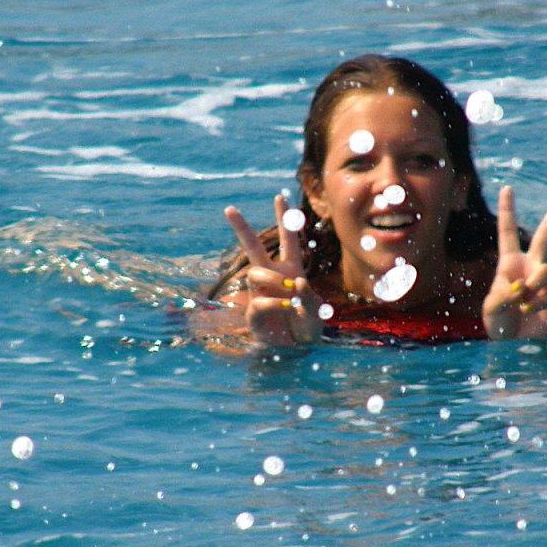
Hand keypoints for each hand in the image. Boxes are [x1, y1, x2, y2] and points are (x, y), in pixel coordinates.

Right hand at [223, 195, 322, 347]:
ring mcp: (261, 293)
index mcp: (291, 270)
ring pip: (254, 271)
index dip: (285, 219)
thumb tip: (296, 281)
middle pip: (253, 248)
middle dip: (242, 228)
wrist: (298, 349)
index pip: (287, 240)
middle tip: (229, 209)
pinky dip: (275, 302)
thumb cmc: (308, 326)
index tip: (280, 196)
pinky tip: (287, 307)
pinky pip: (260, 300)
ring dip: (273, 277)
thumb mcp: (317, 310)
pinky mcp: (254, 313)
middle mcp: (274, 278)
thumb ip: (309, 297)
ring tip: (289, 287)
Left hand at [482, 186, 546, 339]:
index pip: (508, 232)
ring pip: (546, 270)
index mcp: (509, 263)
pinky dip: (537, 305)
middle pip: (545, 235)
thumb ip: (501, 296)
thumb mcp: (491, 309)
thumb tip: (522, 287)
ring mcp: (545, 281)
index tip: (507, 188)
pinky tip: (530, 313)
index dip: (508, 211)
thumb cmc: (499, 324)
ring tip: (523, 302)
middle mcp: (530, 267)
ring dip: (533, 287)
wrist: (515, 345)